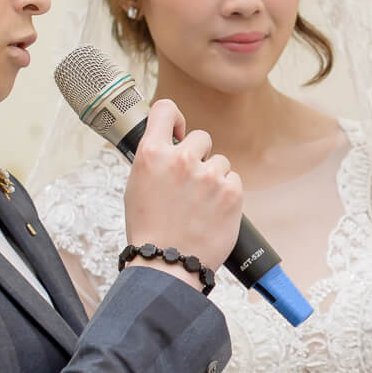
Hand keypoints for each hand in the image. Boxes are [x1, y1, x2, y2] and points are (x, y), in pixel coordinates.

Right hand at [122, 99, 242, 276]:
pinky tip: (212, 211)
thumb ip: (155, 160)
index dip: (174, 117)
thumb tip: (170, 143)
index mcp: (152, 154)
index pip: (164, 109)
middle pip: (201, 137)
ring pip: (220, 161)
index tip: (178, 130)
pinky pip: (234, 180)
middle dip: (198, 156)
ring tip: (200, 204)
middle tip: (190, 183)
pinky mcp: (231, 192)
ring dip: (214, 177)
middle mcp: (181, 159)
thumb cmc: (149, 228)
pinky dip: (227, 194)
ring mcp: (209, 175)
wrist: (167, 264)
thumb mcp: (137, 185)